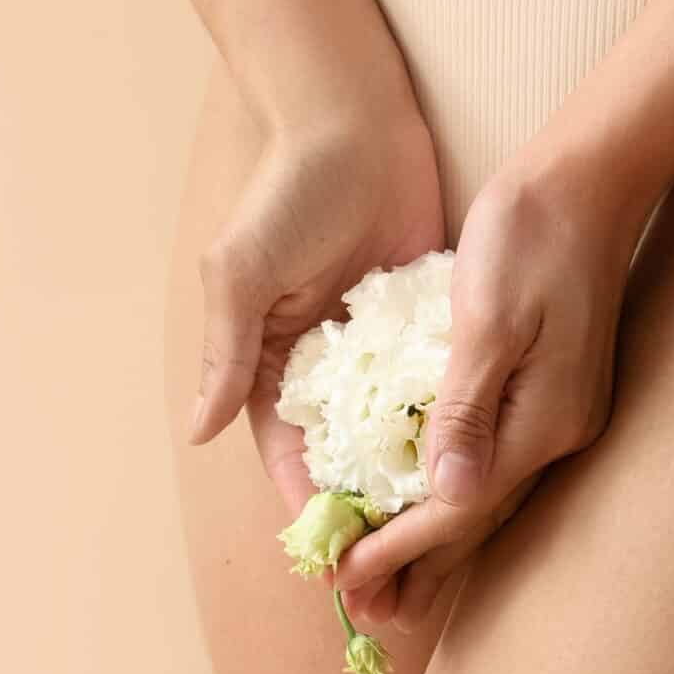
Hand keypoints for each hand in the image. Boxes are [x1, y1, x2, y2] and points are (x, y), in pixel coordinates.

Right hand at [184, 115, 445, 523]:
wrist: (354, 119)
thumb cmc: (289, 193)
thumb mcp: (243, 275)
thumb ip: (226, 353)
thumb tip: (197, 430)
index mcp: (268, 354)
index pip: (286, 447)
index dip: (306, 498)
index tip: (333, 552)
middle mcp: (321, 357)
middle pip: (342, 448)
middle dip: (362, 498)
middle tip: (396, 554)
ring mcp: (374, 338)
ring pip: (393, 422)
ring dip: (411, 466)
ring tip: (443, 522)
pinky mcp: (420, 314)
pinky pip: (433, 376)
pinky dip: (448, 412)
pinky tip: (476, 454)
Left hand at [330, 152, 654, 633]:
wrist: (592, 175)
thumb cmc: (531, 231)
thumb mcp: (487, 316)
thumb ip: (466, 406)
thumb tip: (446, 493)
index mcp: (537, 421)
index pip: (455, 509)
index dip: (397, 548)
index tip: (344, 578)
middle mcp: (556, 430)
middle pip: (476, 521)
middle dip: (417, 568)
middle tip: (364, 617)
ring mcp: (563, 413)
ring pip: (487, 498)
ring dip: (438, 543)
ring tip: (394, 588)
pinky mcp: (556, 390)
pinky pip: (498, 463)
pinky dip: (458, 495)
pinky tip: (434, 505)